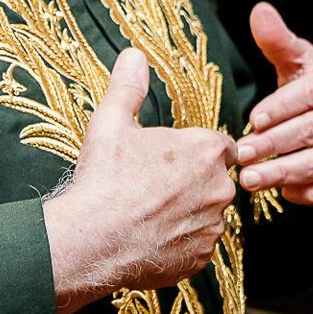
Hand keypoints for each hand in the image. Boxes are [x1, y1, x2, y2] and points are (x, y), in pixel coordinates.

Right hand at [43, 49, 238, 313]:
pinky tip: (152, 239)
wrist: (91, 240)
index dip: (196, 152)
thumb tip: (133, 56)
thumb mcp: (111, 123)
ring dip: (188, 214)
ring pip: (207, 215)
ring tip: (150, 215)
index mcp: (206, 150)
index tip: (173, 161)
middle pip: (215, 180)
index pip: (220, 146)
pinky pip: (197, 246)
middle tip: (155, 188)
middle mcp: (219, 187)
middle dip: (192, 183)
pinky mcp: (201, 257)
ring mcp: (212, 225)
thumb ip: (128, 87)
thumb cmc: (103, 179)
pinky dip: (180, 244)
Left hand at [233, 3, 312, 207]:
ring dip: (285, 174)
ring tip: (251, 179)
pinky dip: (310, 194)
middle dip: (274, 144)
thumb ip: (278, 40)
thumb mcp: (301, 60)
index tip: (252, 121)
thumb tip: (259, 11)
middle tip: (242, 154)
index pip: (311, 93)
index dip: (280, 108)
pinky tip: (283, 191)